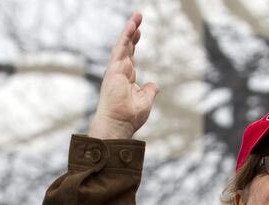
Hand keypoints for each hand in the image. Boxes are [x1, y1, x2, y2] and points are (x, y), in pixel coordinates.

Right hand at [88, 13, 158, 139]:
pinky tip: (133, 26)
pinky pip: (121, 49)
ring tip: (137, 17)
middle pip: (126, 47)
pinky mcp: (114, 69)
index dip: (134, 43)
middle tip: (138, 18)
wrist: (119, 124)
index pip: (130, 56)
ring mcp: (116, 69)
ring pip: (123, 45)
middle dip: (132, 32)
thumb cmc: (129, 116)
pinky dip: (127, 37)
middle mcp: (119, 71)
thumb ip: (149, 90)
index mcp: (126, 78)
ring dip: (130, 30)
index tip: (139, 32)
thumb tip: (153, 84)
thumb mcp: (145, 101)